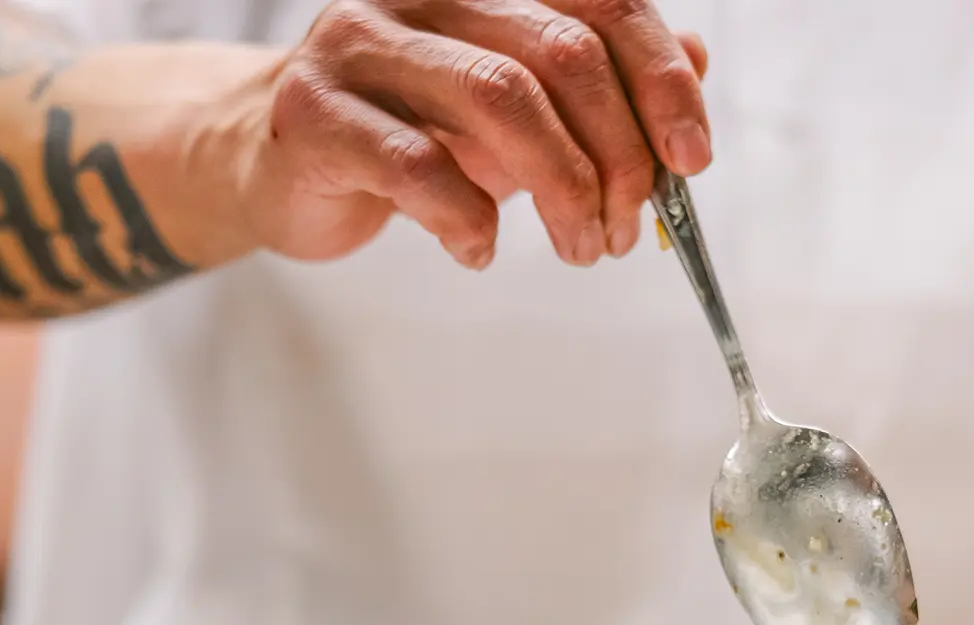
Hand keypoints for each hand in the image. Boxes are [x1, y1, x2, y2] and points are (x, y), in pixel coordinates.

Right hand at [218, 0, 708, 270]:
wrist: (277, 161)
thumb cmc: (411, 130)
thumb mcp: (521, 105)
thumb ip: (604, 79)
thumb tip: (696, 60)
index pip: (601, 2)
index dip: (661, 78)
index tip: (691, 159)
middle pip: (561, 54)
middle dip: (617, 155)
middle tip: (625, 228)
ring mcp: (360, 43)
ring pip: (501, 99)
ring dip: (562, 190)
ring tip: (579, 247)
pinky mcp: (313, 112)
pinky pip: (417, 167)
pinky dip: (468, 221)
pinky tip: (478, 250)